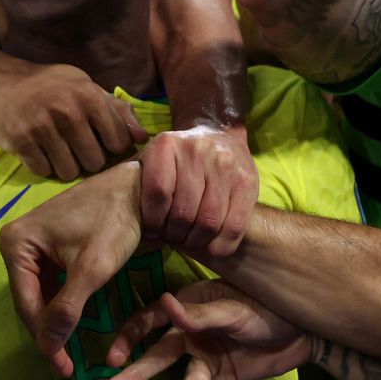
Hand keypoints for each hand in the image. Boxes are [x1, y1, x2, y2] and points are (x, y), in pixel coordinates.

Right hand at [0, 60, 148, 180]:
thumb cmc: (49, 86)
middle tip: (74, 147)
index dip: (111, 147)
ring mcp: (42, 127)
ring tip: (56, 150)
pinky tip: (38, 150)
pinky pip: (43, 171)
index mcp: (89, 96)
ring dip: (64, 166)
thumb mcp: (84, 87)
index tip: (99, 141)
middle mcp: (67, 111)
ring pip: (69, 172)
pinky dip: (42, 166)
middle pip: (95, 162)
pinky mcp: (20, 142)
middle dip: (87, 160)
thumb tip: (142, 137)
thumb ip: (115, 110)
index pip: (118, 142)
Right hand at [0, 163, 144, 374]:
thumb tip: (47, 348)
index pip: (26, 302)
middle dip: (48, 332)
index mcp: (16, 243)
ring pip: (40, 295)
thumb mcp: (91, 269)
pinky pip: (50, 284)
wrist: (138, 189)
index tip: (63, 369)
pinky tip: (73, 326)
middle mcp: (16, 242)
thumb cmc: (114, 220)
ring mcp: (31, 245)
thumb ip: (67, 309)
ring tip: (69, 353)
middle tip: (66, 367)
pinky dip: (62, 305)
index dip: (44, 338)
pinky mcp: (48, 247)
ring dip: (55, 322)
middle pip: (30, 300)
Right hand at [103, 282, 310, 379]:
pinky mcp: (217, 379)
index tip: (114, 357)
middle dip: (135, 372)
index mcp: (188, 304)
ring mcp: (202, 357)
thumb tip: (164, 304)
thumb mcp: (234, 309)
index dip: (129, 336)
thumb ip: (200, 314)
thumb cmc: (267, 307)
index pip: (150, 319)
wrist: (304, 330)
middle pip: (157, 353)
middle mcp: (188, 332)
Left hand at [139, 125, 258, 257]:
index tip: (152, 232)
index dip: (153, 221)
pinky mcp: (248, 181)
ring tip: (188, 241)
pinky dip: (221, 245)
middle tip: (172, 239)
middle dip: (174, 235)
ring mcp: (225, 165)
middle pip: (183, 212)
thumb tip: (132, 227)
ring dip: (196, 241)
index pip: (157, 192)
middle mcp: (197, 151)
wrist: (218, 133)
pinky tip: (211, 247)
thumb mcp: (153, 159)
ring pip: (208, 222)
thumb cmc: (177, 158)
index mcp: (166, 145)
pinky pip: (234, 226)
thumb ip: (139, 184)